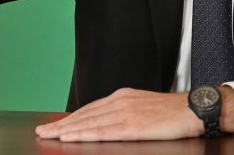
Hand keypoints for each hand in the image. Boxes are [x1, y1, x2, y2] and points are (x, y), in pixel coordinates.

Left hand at [35, 89, 201, 141]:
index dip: (70, 118)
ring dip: (66, 129)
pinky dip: (83, 133)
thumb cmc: (172, 112)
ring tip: (49, 136)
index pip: (90, 109)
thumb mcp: (143, 108)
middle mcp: (120, 101)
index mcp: (122, 97)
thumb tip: (108, 124)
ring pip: (88, 122)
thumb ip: (124, 114)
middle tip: (42, 131)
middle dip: (61, 124)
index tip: (55, 125)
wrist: (191, 110)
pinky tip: (71, 137)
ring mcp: (124, 113)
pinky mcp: (131, 126)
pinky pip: (102, 131)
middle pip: (84, 114)